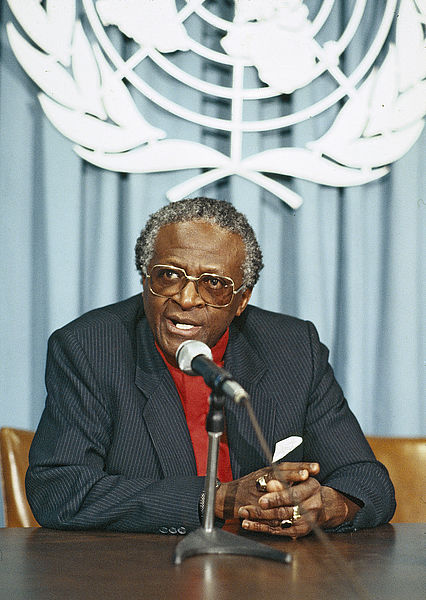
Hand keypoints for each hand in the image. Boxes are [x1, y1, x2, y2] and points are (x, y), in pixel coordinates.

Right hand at [214, 462, 319, 520]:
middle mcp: (262, 481)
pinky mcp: (252, 509)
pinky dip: (279, 516)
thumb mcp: (261, 476)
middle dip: (295, 477)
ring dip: (288, 496)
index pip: (284, 467)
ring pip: (274, 495)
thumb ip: (279, 475)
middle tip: (309, 476)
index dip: (299, 467)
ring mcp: (256, 495)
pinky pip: (267, 514)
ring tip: (302, 499)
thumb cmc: (247, 485)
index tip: (314, 467)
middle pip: (280, 477)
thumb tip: (303, 473)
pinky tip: (292, 518)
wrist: (225, 497)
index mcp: (265, 473)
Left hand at [238, 476, 360, 537]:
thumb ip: (283, 480)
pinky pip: (278, 530)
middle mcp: (311, 507)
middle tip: (245, 510)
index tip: (260, 500)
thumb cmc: (306, 486)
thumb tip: (269, 484)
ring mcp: (306, 521)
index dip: (276, 498)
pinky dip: (262, 528)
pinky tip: (250, 525)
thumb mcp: (298, 478)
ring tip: (243, 517)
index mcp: (312, 488)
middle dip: (262, 512)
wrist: (323, 504)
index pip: (292, 495)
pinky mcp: (300, 532)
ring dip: (259, 521)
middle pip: (283, 511)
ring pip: (279, 522)